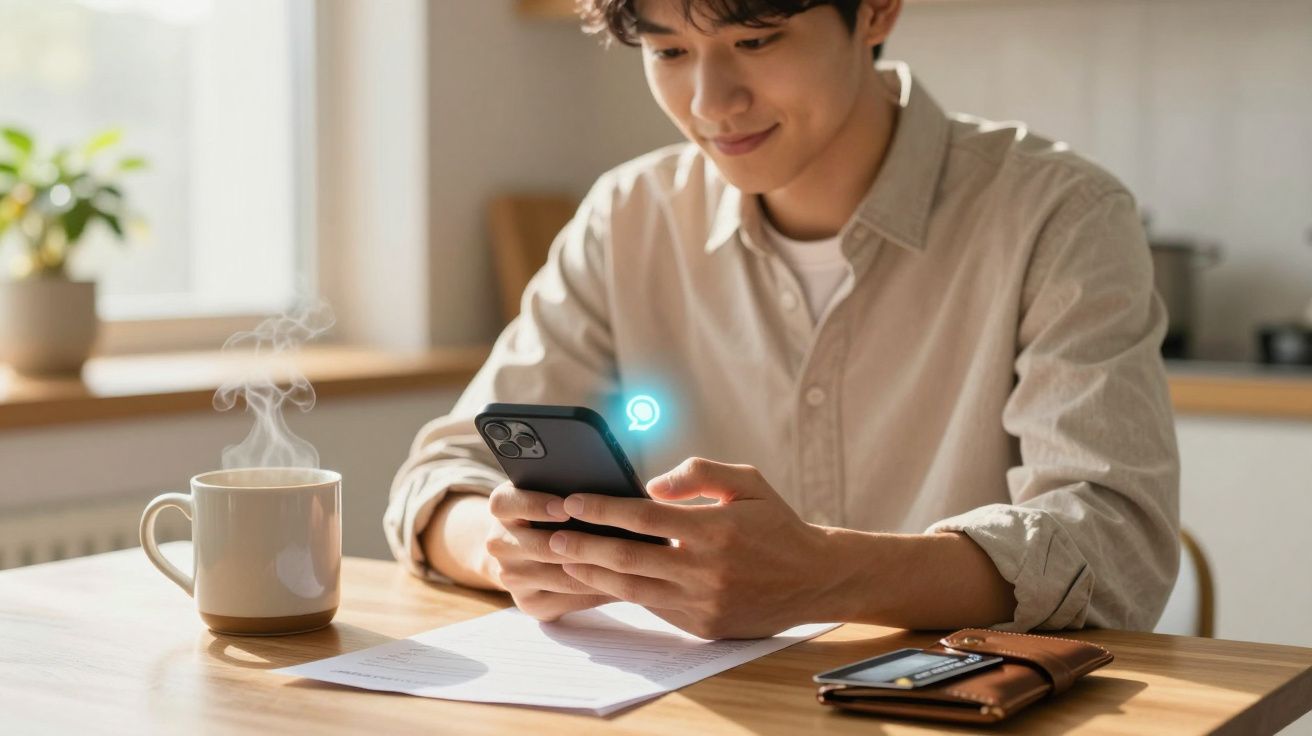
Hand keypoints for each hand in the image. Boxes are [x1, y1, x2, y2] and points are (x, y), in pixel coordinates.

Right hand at [483, 481, 617, 620]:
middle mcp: (499, 543)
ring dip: (598, 570)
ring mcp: (511, 577)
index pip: (505, 503)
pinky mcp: (529, 603)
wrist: (526, 553)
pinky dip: (598, 591)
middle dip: (581, 545)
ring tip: (632, 562)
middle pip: (539, 546)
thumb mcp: (549, 493)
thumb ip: (565, 487)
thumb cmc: (552, 513)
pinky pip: (569, 600)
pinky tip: (624, 582)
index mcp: (503, 507)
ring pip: (560, 577)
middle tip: (617, 540)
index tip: (566, 508)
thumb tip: (608, 486)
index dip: (535, 505)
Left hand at [549, 457, 835, 638]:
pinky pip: (652, 607)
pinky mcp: (702, 624)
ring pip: (632, 589)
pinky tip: (600, 579)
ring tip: (565, 559)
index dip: (602, 508)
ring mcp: (702, 602)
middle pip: (627, 558)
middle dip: (584, 545)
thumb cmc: (775, 523)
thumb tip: (651, 484)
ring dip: (593, 574)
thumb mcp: (747, 482)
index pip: (643, 517)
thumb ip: (699, 473)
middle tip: (551, 536)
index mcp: (714, 529)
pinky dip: (622, 592)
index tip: (572, 500)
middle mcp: (705, 569)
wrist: (814, 578)